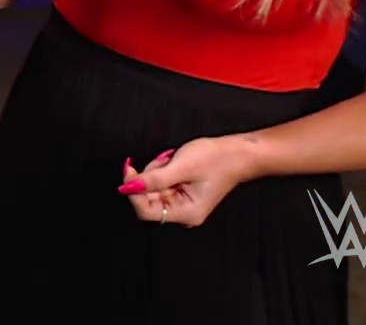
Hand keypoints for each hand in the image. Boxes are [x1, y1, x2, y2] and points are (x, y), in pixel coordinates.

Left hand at [118, 136, 257, 227]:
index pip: (146, 211)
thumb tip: (127, 187)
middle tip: (162, 160)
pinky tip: (172, 161)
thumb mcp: (181, 167)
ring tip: (172, 159)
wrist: (238, 152)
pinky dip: (162, 171)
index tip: (129, 170)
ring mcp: (183, 204)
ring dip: (156, 172)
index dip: (133, 192)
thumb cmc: (216, 159)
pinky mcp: (182, 194)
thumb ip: (153, 180)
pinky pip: (161, 184)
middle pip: (148, 200)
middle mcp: (183, 213)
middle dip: (148, 178)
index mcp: (186, 213)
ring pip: (153, 190)